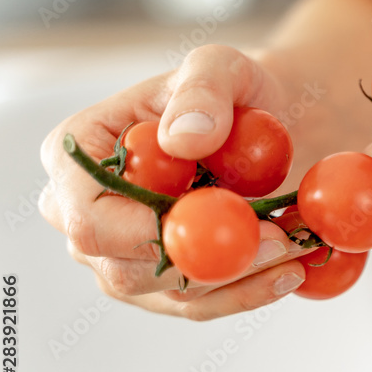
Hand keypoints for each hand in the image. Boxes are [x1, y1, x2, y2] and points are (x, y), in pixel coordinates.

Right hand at [39, 44, 308, 319]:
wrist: (270, 122)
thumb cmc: (233, 90)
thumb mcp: (221, 67)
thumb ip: (202, 93)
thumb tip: (183, 139)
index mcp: (75, 155)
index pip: (89, 216)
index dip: (148, 230)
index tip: (223, 219)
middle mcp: (84, 214)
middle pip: (126, 269)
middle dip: (206, 262)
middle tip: (279, 239)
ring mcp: (120, 257)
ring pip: (170, 293)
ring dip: (238, 278)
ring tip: (296, 247)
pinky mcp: (163, 284)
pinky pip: (201, 304)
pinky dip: (249, 291)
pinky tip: (292, 271)